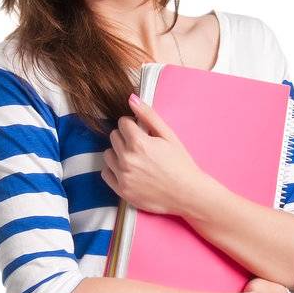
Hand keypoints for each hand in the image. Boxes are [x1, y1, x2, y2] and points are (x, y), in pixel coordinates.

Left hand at [102, 94, 208, 214]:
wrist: (187, 194)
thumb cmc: (181, 164)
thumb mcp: (168, 135)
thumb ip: (148, 115)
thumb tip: (131, 98)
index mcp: (138, 143)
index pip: (122, 123)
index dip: (132, 125)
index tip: (141, 132)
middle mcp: (127, 159)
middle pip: (114, 136)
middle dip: (125, 137)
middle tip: (140, 146)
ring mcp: (123, 176)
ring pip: (108, 154)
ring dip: (117, 153)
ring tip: (134, 159)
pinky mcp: (121, 191)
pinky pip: (106, 174)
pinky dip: (114, 170)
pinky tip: (128, 171)